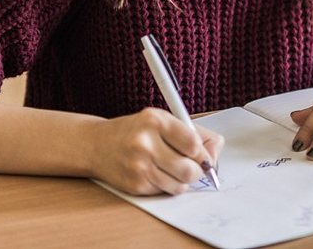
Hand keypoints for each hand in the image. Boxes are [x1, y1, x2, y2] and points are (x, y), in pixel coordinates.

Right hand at [87, 107, 222, 195]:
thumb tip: (215, 153)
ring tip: (176, 169)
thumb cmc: (136, 130)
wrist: (97, 145)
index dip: (204, 152)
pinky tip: (159, 173)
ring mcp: (138, 166)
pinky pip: (164, 191)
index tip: (204, 154)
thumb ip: (191, 132)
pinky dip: (168, 185)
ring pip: (179, 185)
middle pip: (189, 169)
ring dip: (184, 181)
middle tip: (196, 167)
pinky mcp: (134, 185)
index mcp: (156, 121)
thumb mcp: (162, 119)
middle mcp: (145, 143)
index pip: (193, 143)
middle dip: (199, 171)